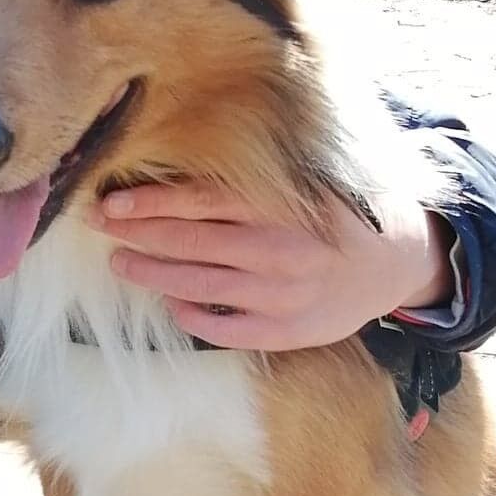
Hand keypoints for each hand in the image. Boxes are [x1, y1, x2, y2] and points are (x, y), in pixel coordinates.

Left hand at [88, 179, 454, 351]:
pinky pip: (226, 328)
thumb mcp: (306, 182)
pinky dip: (193, 317)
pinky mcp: (286, 331)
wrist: (395, 263)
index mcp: (279, 206)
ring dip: (152, 275)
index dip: (150, 202)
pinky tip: (170, 305)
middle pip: (190, 242)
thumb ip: (255, 178)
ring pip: (199, 286)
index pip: (200, 201)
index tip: (111, 201)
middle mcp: (277, 250)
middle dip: (137, 234)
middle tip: (99, 226)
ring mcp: (280, 295)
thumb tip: (188, 164)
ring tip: (120, 264)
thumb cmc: (338, 214)